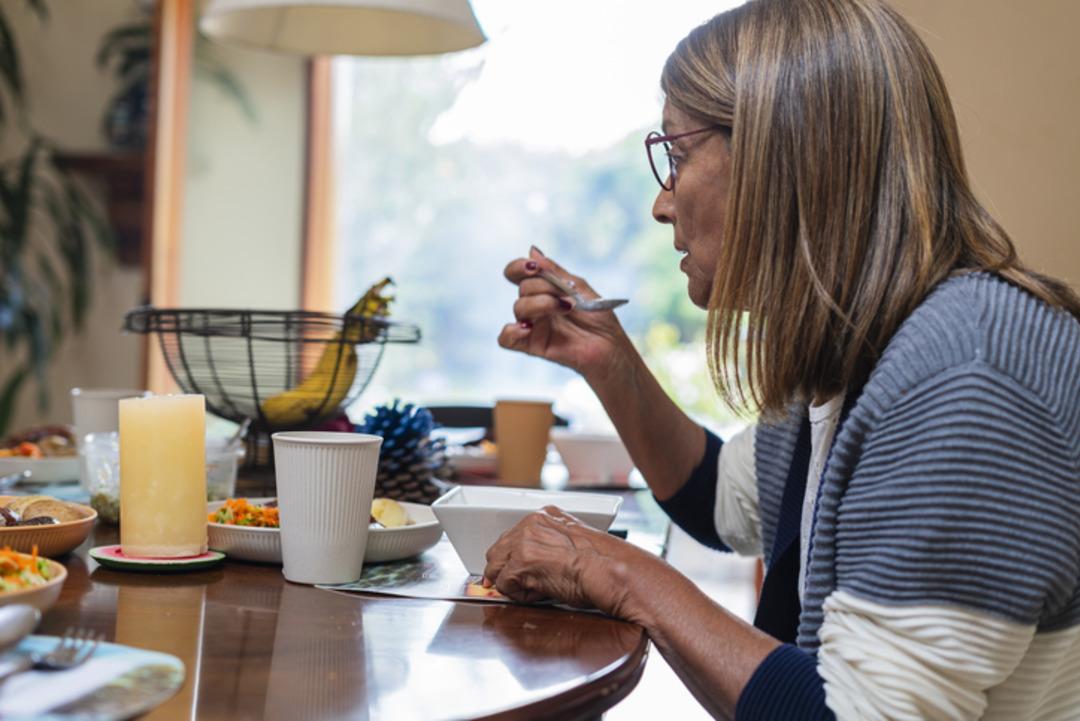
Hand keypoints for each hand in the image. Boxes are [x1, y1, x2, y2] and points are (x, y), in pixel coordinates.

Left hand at [482, 506, 657, 618]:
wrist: (609, 571)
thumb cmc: (602, 564)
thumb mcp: (574, 544)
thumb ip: (550, 546)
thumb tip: (535, 565)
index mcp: (545, 516)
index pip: (513, 536)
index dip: (512, 558)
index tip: (516, 570)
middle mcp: (532, 523)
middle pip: (498, 550)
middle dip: (505, 570)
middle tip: (521, 585)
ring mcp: (524, 542)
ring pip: (496, 567)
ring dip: (511, 583)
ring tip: (535, 589)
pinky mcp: (521, 562)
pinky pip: (505, 585)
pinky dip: (520, 595)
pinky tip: (541, 593)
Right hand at [499, 248, 633, 380]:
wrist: (610, 343)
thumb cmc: (598, 316)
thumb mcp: (578, 286)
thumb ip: (554, 272)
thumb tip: (532, 251)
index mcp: (543, 290)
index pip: (517, 274)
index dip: (518, 267)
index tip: (534, 268)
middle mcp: (534, 306)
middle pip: (523, 288)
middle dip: (546, 288)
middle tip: (568, 296)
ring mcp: (532, 325)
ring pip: (518, 308)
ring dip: (542, 304)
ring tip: (566, 308)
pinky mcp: (532, 344)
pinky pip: (506, 338)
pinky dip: (512, 331)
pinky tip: (530, 328)